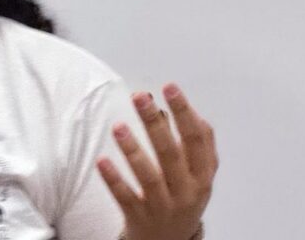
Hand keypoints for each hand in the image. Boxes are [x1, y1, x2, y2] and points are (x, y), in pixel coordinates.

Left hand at [96, 84, 217, 239]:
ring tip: (118, 127)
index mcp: (203, 175)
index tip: (169, 87)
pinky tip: (101, 161)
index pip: (197, 139)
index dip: (184, 112)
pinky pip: (126, 197)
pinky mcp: (140, 217)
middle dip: (155, 123)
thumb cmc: (182, 196)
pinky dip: (114, 179)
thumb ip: (191, 142)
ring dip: (133, 150)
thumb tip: (179, 106)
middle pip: (171, 153)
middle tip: (139, 97)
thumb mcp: (196, 173)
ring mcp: (164, 206)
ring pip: (149, 176)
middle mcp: (187, 190)